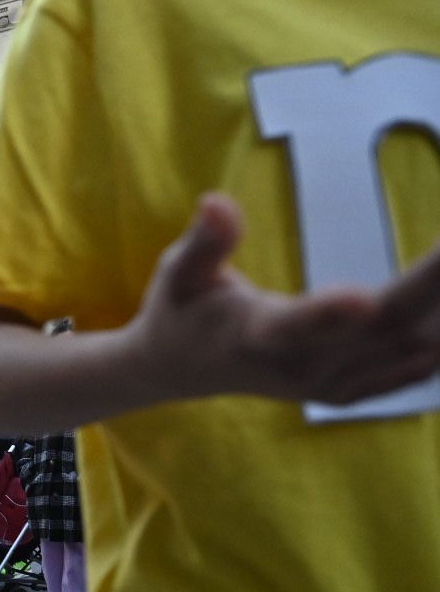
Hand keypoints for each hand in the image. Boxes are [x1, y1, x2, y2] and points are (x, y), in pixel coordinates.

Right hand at [126, 193, 439, 405]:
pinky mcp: (350, 390)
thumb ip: (206, 242)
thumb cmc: (179, 310)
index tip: (363, 296)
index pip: (296, 328)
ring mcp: (331, 385)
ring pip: (410, 347)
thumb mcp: (178, 272)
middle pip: (381, 328)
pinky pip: (414, 369)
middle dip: (430, 284)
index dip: (329, 314)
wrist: (177, 370)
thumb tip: (216, 200)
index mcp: (254, 338)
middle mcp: (300, 369)